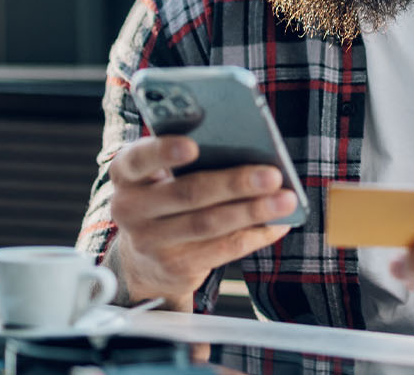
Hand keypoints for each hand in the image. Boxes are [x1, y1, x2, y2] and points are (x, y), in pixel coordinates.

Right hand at [107, 135, 296, 308]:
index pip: (138, 159)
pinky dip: (256, 234)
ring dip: (254, 211)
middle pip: (188, 193)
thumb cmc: (167, 199)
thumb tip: (251, 154)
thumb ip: (192, 162)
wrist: (144, 259)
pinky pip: (223, 249)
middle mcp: (130, 208)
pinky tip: (279, 223)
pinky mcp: (175, 267)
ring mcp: (150, 242)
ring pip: (209, 224)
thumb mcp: (164, 176)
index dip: (163, 151)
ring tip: (286, 199)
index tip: (193, 146)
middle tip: (272, 175)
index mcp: (127, 174)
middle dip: (235, 183)